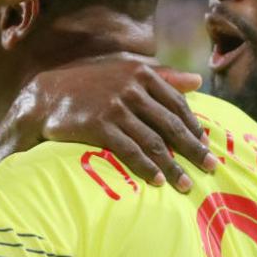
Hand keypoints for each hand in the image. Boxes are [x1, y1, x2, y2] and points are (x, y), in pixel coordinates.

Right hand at [19, 55, 218, 190]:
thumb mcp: (125, 72)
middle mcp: (131, 89)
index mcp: (141, 74)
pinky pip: (129, 151)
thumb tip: (198, 80)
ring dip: (172, 165)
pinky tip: (157, 181)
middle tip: (210, 166)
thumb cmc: (90, 84)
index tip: (205, 144)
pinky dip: (146, 167)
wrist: (46, 96)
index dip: (193, 126)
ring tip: (185, 184)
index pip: (176, 104)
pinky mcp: (99, 126)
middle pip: (170, 124)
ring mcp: (115, 107)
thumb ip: (163, 76)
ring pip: (153, 142)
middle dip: (193, 148)